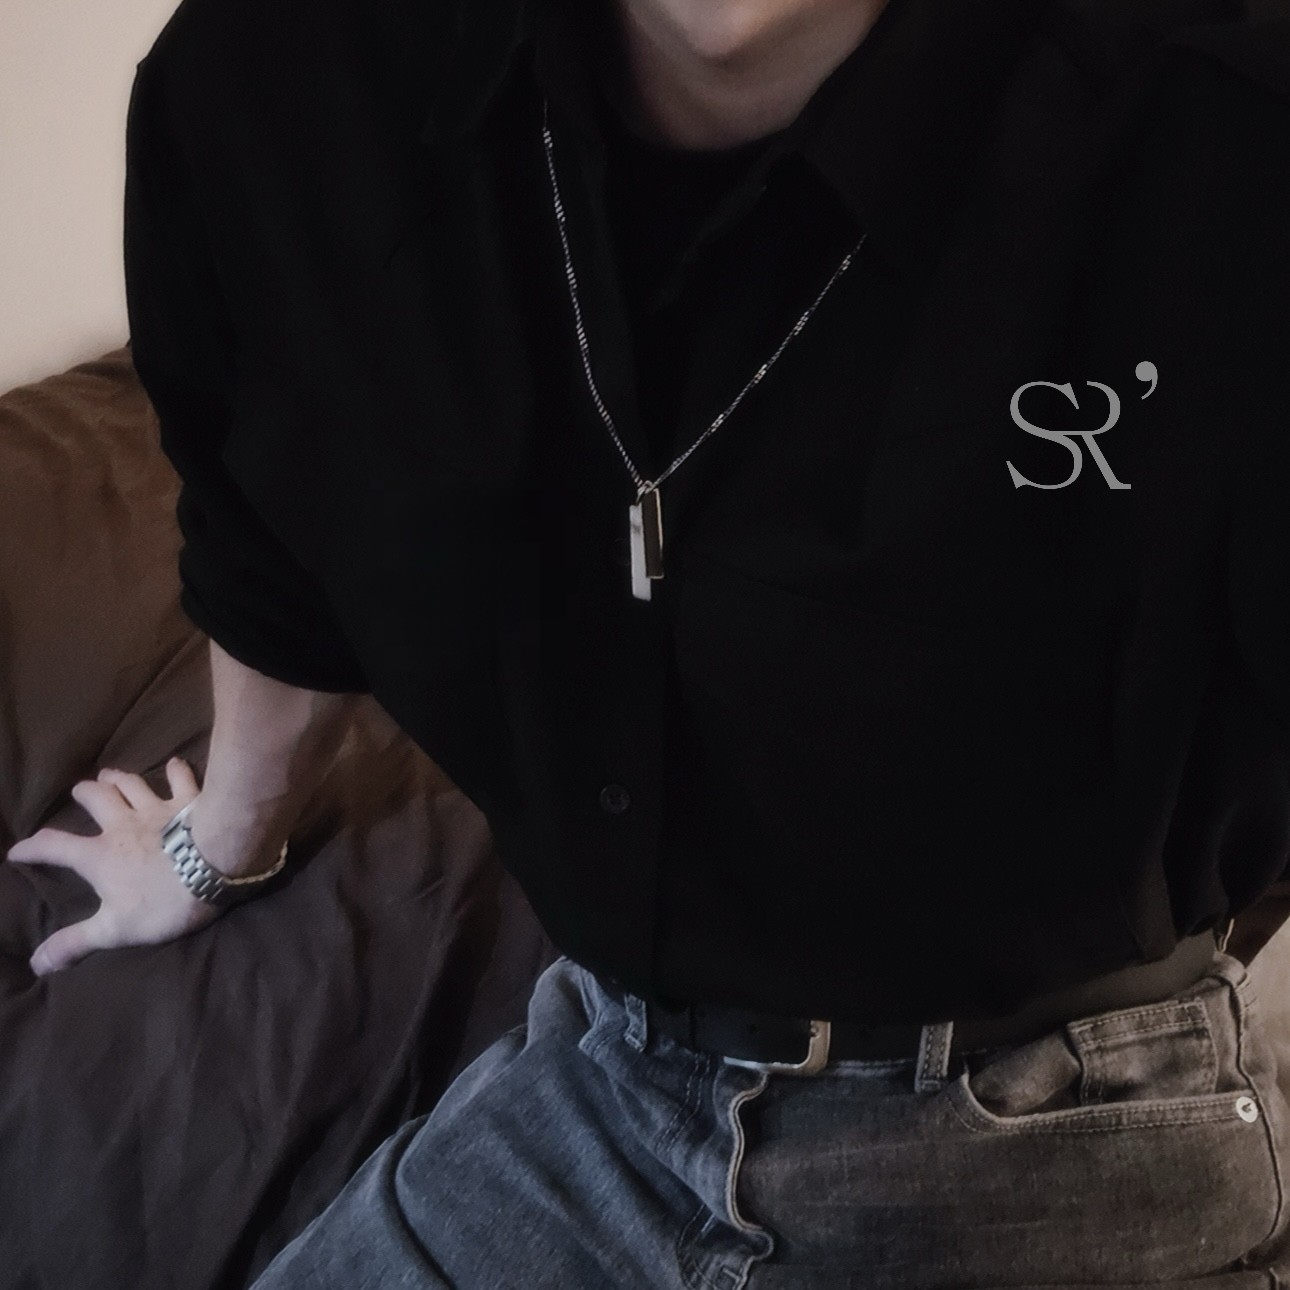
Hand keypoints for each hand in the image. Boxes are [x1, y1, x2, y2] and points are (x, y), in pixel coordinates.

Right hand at [6, 758, 218, 975]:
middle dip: (84, 794)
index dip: (34, 848)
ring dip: (119, 778)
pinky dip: (177, 770)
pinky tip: (176, 762)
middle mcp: (123, 825)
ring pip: (131, 785)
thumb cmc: (164, 900)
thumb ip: (76, 943)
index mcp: (100, 855)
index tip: (17, 850)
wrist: (216, 864)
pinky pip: (181, 780)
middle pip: (97, 801)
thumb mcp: (115, 930)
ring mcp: (157, 809)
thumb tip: (37, 964)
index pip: (56, 847)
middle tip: (78, 789)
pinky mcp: (189, 802)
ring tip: (109, 773)